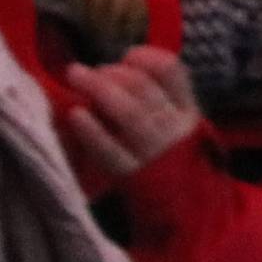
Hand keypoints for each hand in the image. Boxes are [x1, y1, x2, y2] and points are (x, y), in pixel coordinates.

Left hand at [60, 46, 201, 180]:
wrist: (181, 205)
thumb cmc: (168, 153)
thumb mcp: (176, 120)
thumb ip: (158, 93)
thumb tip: (121, 63)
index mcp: (186, 109)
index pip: (171, 71)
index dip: (145, 57)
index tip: (126, 56)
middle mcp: (171, 125)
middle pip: (143, 88)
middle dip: (111, 72)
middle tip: (86, 71)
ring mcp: (152, 150)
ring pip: (128, 112)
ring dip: (98, 89)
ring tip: (75, 77)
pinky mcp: (131, 174)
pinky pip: (109, 150)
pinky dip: (91, 131)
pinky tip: (75, 114)